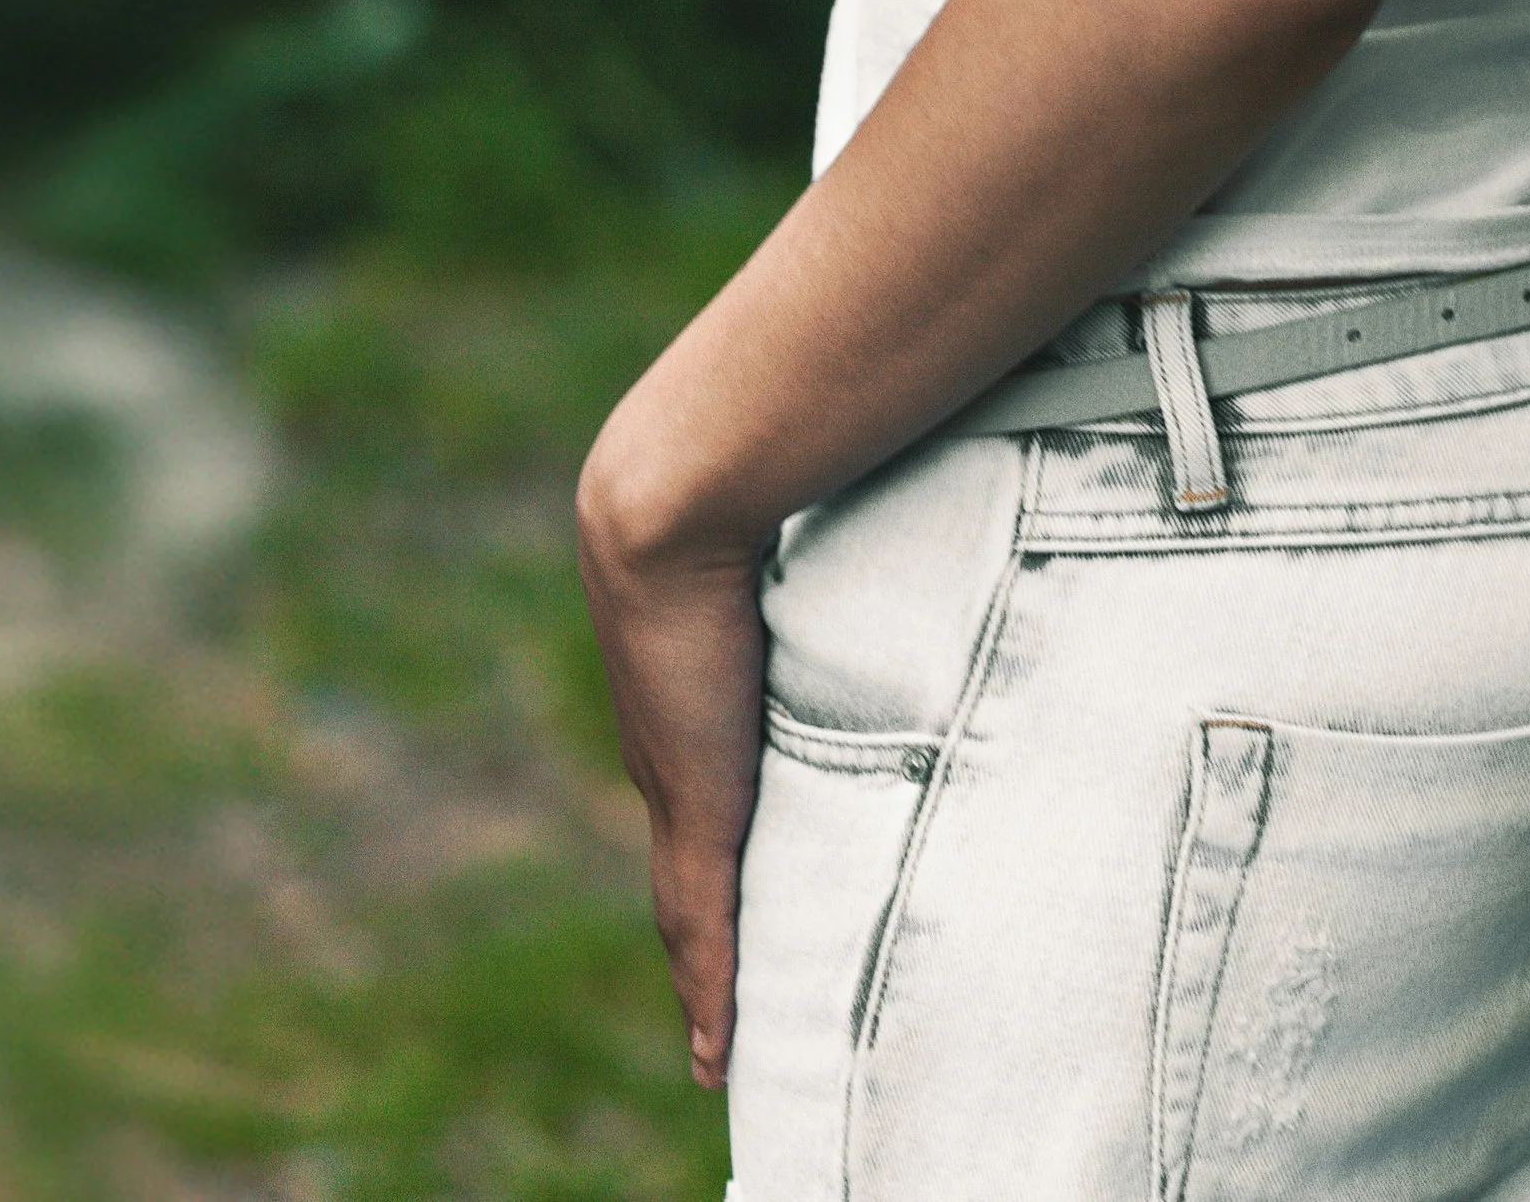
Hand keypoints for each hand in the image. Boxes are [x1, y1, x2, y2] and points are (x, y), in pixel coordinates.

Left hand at [576, 431, 767, 1089]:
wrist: (667, 504)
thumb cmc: (733, 493)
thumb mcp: (785, 539)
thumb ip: (823, 527)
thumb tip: (862, 471)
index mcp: (687, 704)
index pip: (698, 805)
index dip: (712, 860)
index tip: (727, 906)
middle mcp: (672, 756)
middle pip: (690, 876)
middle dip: (708, 940)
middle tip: (730, 1005)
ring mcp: (678, 788)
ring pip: (692, 917)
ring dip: (709, 982)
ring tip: (726, 1046)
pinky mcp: (695, 815)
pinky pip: (703, 931)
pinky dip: (711, 998)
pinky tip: (716, 1058)